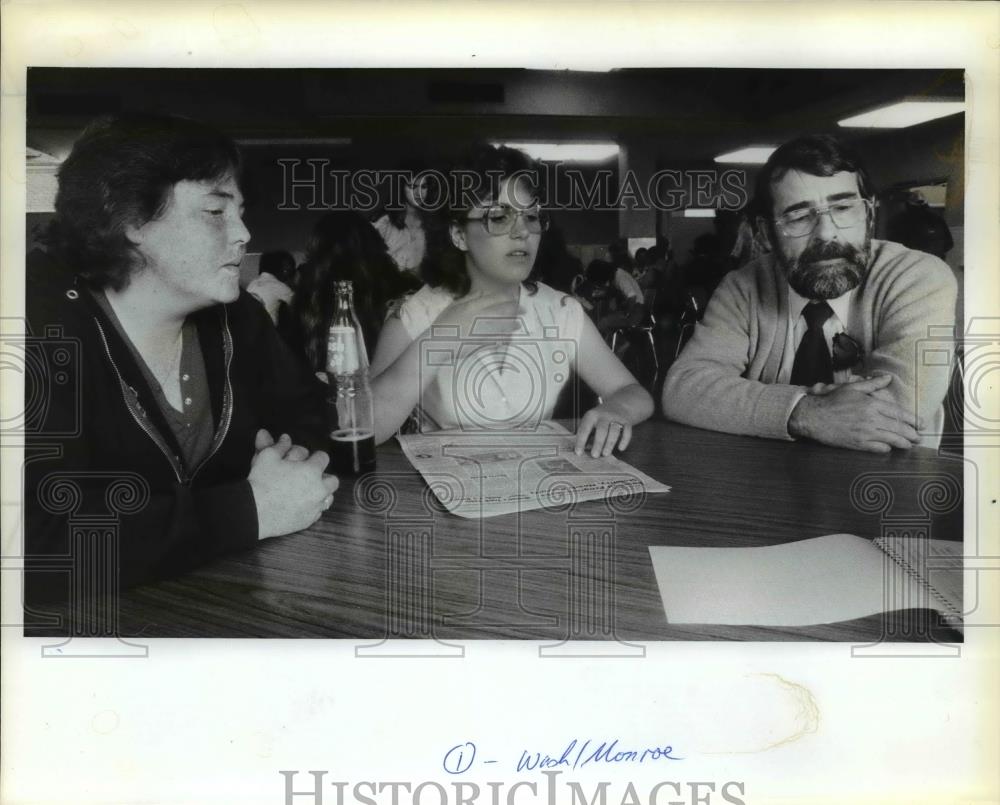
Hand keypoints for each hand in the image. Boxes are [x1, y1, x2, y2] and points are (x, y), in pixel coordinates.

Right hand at [248, 432, 339, 538]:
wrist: (254, 511)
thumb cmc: (261, 482)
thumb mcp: (268, 456)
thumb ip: (280, 445)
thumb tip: (285, 438)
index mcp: (312, 470)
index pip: (323, 458)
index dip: (315, 457)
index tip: (308, 460)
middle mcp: (319, 489)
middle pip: (332, 480)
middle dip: (323, 477)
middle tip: (309, 477)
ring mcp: (315, 506)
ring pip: (328, 497)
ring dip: (321, 492)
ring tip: (306, 491)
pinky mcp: (309, 521)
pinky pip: (318, 512)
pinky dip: (312, 507)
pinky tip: (300, 504)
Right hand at [432, 291, 520, 339]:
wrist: (438, 342)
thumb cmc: (444, 323)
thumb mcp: (454, 305)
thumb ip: (469, 298)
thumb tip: (482, 292)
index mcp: (472, 305)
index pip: (494, 299)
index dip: (507, 298)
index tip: (514, 298)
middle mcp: (479, 316)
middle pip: (501, 311)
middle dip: (514, 310)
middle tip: (523, 311)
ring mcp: (481, 330)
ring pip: (501, 325)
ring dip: (511, 324)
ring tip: (518, 324)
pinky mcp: (480, 342)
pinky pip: (496, 339)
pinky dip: (504, 338)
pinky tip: (509, 337)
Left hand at [574, 406, 632, 457]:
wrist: (617, 405)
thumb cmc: (599, 419)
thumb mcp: (589, 421)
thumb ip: (585, 434)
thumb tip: (581, 450)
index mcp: (591, 416)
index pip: (585, 429)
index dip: (581, 441)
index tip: (578, 452)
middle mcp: (604, 416)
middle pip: (601, 430)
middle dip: (598, 444)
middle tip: (594, 455)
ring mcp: (616, 418)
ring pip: (614, 431)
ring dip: (610, 443)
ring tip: (605, 454)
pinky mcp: (626, 422)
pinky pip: (627, 431)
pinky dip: (624, 440)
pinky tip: (620, 448)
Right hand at [788, 374, 920, 452]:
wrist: (813, 416)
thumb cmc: (831, 401)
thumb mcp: (852, 388)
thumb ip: (873, 384)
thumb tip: (887, 378)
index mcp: (872, 404)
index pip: (899, 413)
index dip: (912, 419)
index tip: (921, 423)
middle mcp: (872, 419)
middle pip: (898, 428)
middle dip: (912, 434)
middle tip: (919, 437)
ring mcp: (865, 432)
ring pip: (891, 439)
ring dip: (903, 443)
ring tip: (909, 445)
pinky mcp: (857, 443)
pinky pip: (877, 448)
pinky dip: (885, 449)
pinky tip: (889, 448)